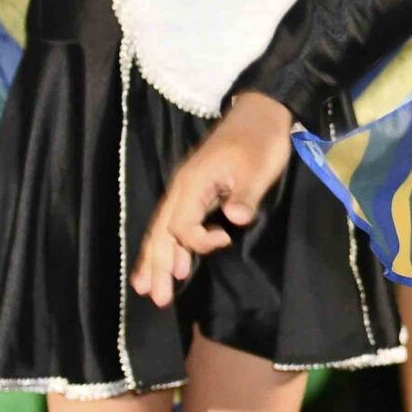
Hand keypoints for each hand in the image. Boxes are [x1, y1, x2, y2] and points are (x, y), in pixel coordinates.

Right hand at [130, 95, 294, 306]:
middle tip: (158, 299)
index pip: (181, 225)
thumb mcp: (258, 168)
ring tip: (150, 291)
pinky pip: (174, 223)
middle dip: (157, 264)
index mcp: (193, 183)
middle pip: (161, 232)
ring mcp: (187, 190)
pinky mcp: (196, 192)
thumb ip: (244, 197)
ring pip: (163, 229)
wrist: (262, 113)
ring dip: (157, 259)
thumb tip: (234, 221)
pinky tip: (167, 265)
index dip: (198, 242)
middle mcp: (182, 189)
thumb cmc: (261, 140)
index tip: (225, 239)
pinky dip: (167, 245)